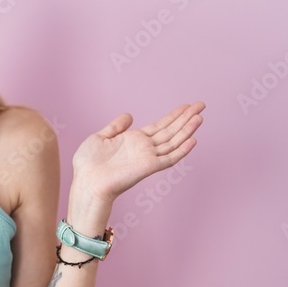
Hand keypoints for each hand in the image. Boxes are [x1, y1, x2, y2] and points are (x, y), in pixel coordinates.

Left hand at [71, 101, 204, 204]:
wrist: (87, 181)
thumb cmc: (88, 164)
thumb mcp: (100, 137)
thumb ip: (116, 127)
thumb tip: (129, 115)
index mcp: (133, 140)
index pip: (159, 126)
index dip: (173, 116)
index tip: (186, 106)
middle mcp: (144, 148)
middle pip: (170, 130)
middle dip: (186, 118)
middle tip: (201, 105)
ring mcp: (148, 157)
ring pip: (173, 141)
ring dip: (187, 129)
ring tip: (200, 116)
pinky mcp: (148, 167)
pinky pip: (169, 158)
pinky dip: (182, 150)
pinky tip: (193, 140)